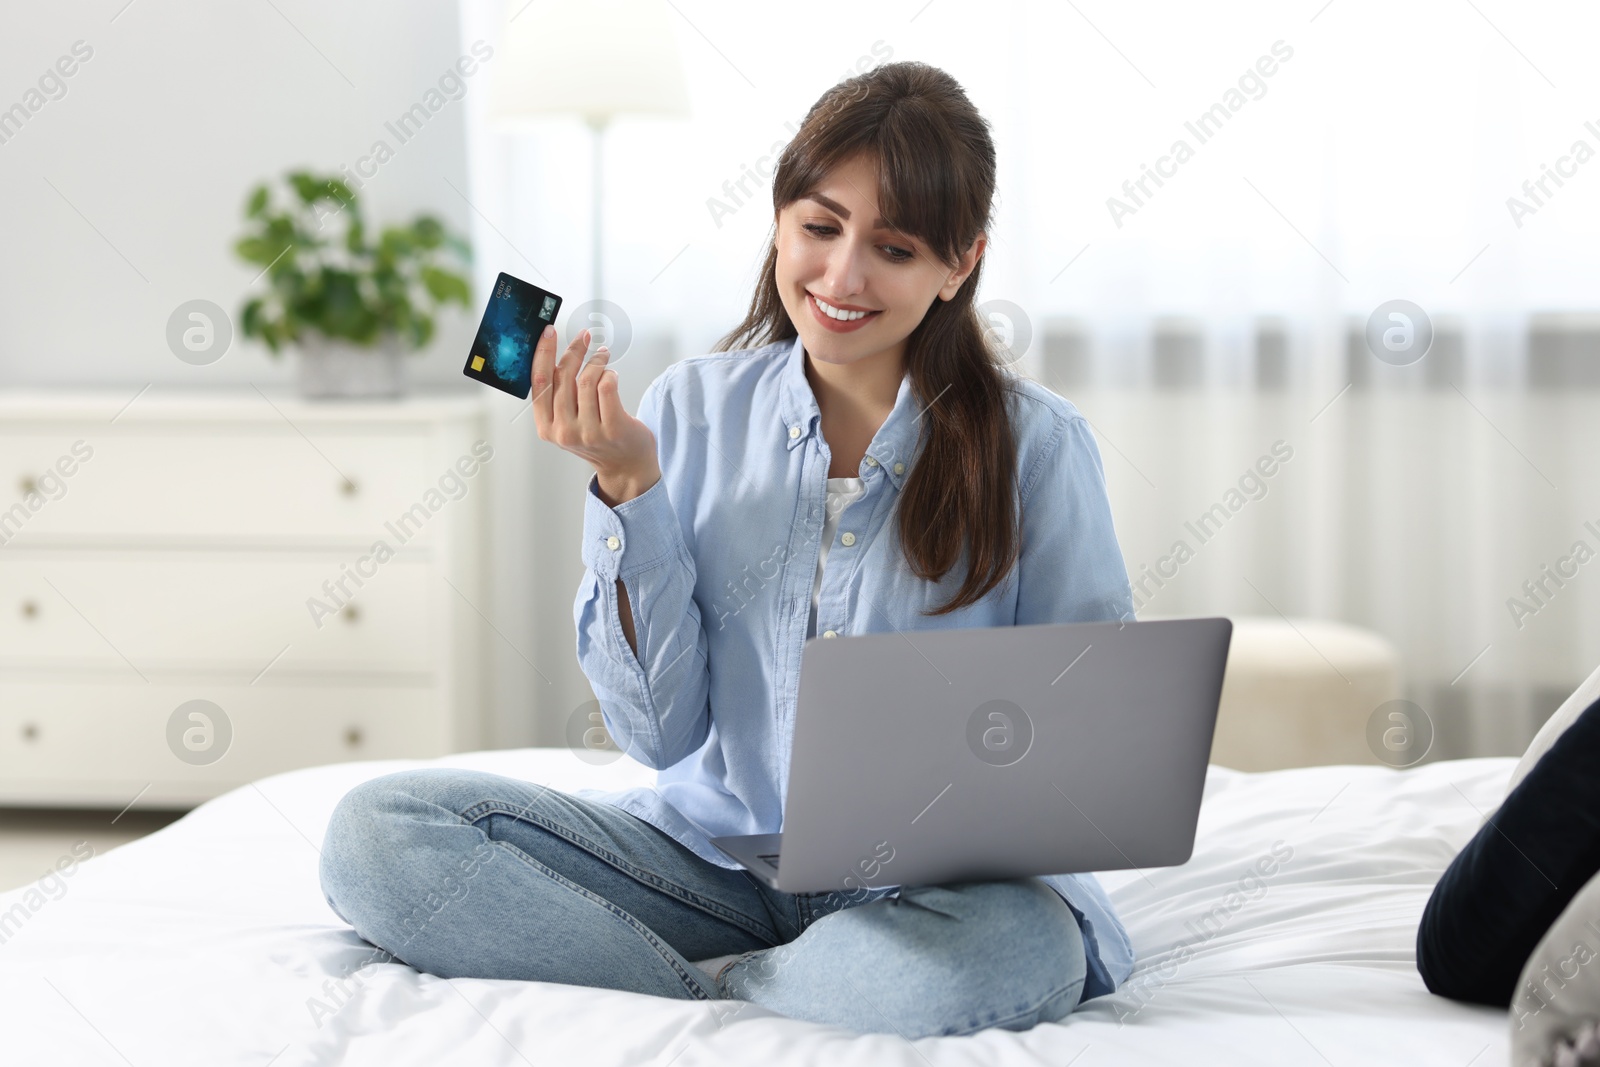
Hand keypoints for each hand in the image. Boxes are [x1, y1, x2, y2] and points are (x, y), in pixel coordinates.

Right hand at [531, 326, 658, 500]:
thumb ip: (558, 396)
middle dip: (574, 350)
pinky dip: (610, 374)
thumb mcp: (568, 421)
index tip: (549, 331)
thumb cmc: (597, 436)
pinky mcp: (612, 428)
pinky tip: (612, 375)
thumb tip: (554, 354)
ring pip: (587, 379)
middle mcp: (564, 432)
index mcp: (546, 428)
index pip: (539, 383)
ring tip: (603, 357)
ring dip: (597, 361)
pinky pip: (607, 386)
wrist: (626, 466)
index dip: (543, 353)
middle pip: (563, 377)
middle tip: (585, 336)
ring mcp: (588, 432)